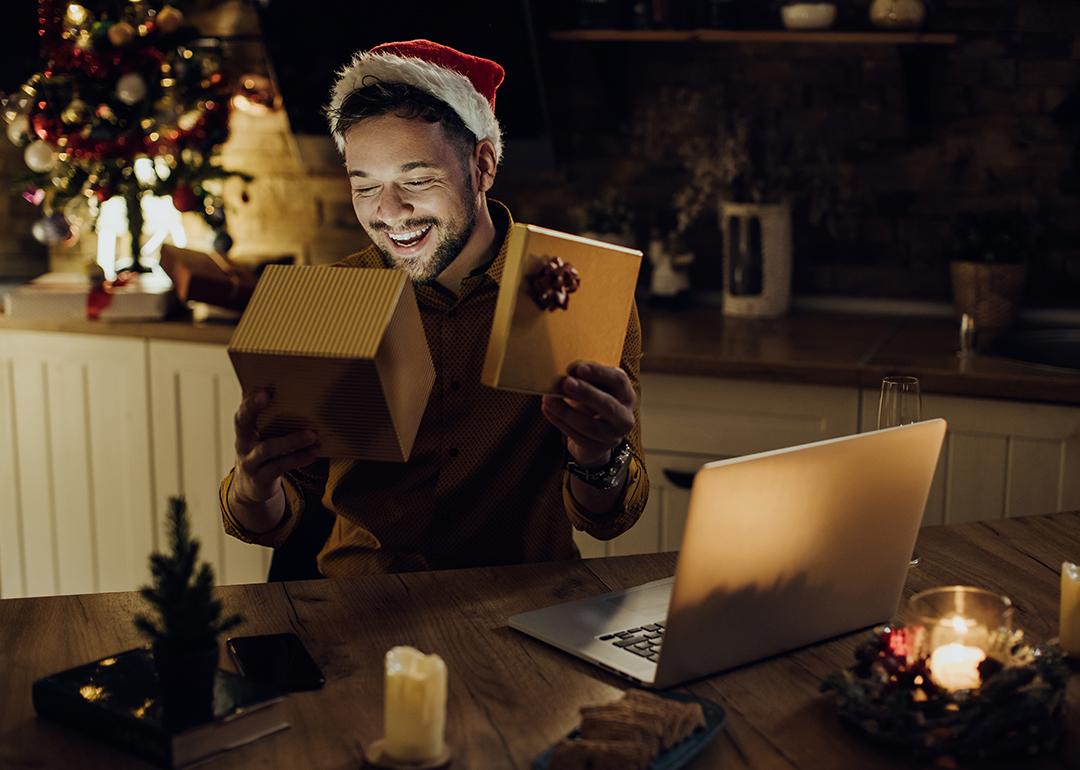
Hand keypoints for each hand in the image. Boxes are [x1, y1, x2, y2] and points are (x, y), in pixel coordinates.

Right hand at [232, 390, 319, 507]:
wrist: (252, 488)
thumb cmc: (263, 452)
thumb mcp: (261, 436)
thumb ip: (267, 417)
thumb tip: (281, 388)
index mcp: (243, 430)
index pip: (241, 411)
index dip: (249, 400)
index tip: (264, 388)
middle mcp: (242, 444)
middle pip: (242, 424)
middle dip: (254, 408)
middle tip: (270, 396)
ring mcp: (250, 462)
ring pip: (267, 448)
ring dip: (291, 440)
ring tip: (312, 435)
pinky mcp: (261, 479)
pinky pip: (279, 467)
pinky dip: (297, 459)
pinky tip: (313, 453)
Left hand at [541, 361, 635, 467]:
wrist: (594, 431)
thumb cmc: (593, 399)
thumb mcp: (594, 385)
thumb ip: (586, 377)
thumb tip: (570, 370)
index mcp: (626, 394)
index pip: (619, 381)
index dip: (600, 373)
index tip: (580, 368)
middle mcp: (625, 416)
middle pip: (608, 406)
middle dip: (586, 393)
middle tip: (566, 382)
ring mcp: (613, 436)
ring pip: (589, 425)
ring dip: (566, 411)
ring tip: (548, 399)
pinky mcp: (598, 448)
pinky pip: (577, 436)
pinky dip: (560, 422)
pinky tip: (548, 410)